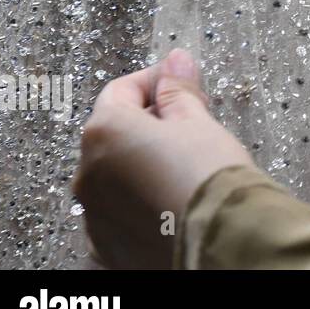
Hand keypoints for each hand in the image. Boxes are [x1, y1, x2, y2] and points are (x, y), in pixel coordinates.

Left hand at [74, 48, 256, 268]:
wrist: (223, 239)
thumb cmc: (210, 177)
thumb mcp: (199, 122)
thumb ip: (178, 91)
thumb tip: (175, 62)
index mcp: (105, 132)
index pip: (122, 90)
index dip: (155, 80)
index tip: (181, 80)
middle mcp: (87, 173)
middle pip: (115, 133)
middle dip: (150, 123)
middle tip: (194, 122)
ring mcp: (93, 214)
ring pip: (116, 175)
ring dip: (143, 164)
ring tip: (187, 167)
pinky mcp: (107, 246)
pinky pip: (119, 213)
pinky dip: (140, 202)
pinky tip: (173, 200)